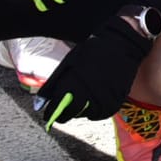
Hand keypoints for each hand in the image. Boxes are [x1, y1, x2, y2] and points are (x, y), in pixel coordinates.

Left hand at [33, 16, 152, 126]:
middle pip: (71, 115)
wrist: (121, 45)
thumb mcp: (67, 65)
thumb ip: (52, 87)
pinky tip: (94, 99)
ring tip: (82, 97)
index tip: (49, 112)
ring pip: (86, 115)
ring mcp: (103, 100)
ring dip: (81, 110)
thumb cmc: (92, 52)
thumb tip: (39, 106)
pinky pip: (101, 113)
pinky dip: (96, 110)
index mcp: (72, 87)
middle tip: (66, 102)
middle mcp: (87, 97)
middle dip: (65, 111)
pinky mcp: (116, 101)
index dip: (50, 113)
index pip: (56, 111)